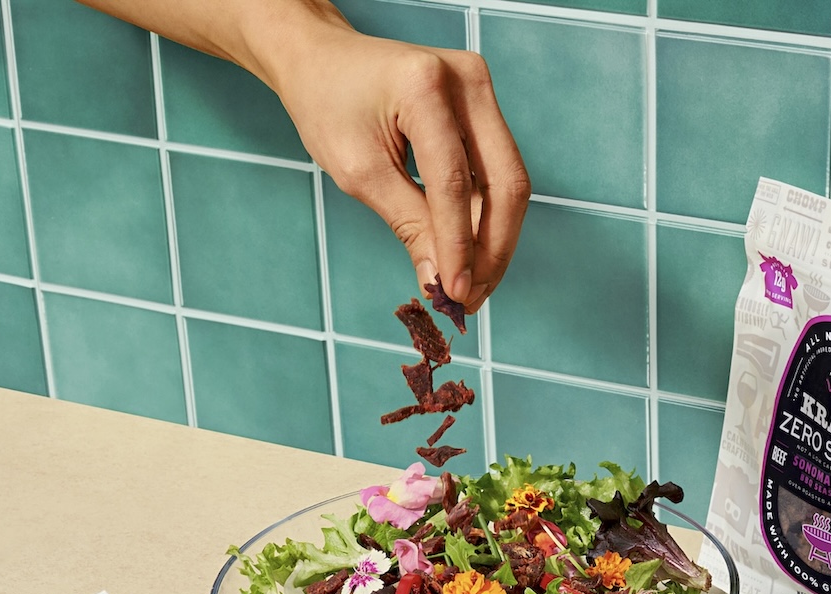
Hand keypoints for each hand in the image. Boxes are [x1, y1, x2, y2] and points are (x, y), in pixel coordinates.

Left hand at [262, 13, 529, 312]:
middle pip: (506, 182)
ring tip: (472, 284)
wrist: (321, 59)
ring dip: (494, 239)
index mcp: (424, 87)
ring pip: (509, 181)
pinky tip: (471, 253)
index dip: (460, 246)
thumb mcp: (359, 171)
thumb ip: (408, 224)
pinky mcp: (482, 103)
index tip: (456, 294)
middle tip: (472, 297)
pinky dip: (485, 216)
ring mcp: (481, 87)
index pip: (455, 182)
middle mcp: (466, 80)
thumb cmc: (328, 104)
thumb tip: (441, 279)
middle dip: (492, 249)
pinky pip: (496, 171)